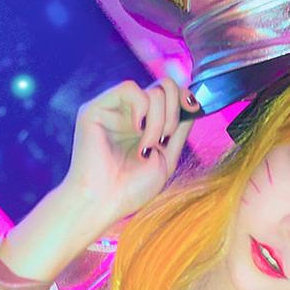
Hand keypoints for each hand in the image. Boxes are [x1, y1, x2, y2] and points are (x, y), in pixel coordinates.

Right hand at [61, 77, 200, 229]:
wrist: (104, 203)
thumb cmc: (132, 189)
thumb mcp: (166, 159)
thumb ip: (179, 131)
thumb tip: (193, 104)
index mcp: (145, 126)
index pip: (169, 95)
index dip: (184, 97)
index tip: (193, 108)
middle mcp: (129, 115)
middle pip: (164, 87)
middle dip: (174, 112)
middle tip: (163, 140)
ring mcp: (113, 110)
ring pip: (151, 91)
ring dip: (159, 120)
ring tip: (147, 146)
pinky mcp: (95, 108)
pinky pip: (129, 88)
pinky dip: (142, 107)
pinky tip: (138, 129)